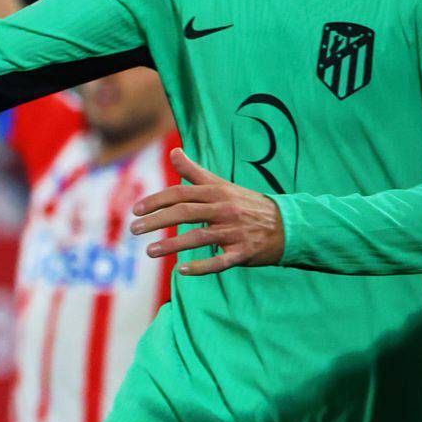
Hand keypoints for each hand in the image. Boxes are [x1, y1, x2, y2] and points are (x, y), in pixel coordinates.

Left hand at [130, 148, 284, 276]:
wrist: (287, 225)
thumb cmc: (246, 204)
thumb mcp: (222, 185)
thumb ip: (195, 171)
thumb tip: (173, 151)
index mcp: (217, 192)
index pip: (180, 194)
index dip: (156, 201)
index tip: (136, 210)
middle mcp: (224, 210)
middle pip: (185, 213)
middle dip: (157, 220)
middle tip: (134, 229)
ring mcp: (235, 232)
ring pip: (199, 237)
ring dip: (172, 245)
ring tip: (150, 251)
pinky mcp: (243, 253)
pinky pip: (220, 261)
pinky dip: (201, 266)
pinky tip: (181, 270)